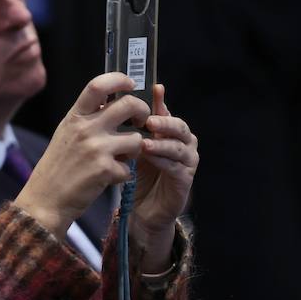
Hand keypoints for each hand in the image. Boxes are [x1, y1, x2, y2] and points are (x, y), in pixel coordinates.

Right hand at [16, 73, 146, 237]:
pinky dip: (123, 175)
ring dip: (134, 150)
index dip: (120, 80)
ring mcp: (95, 149)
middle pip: (129, 105)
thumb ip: (87, 117)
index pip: (98, 85)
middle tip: (141, 122)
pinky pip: (129, 167)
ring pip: (136, 139)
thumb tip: (114, 100)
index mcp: (75, 116)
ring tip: (120, 158)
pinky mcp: (104, 170)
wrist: (45, 200)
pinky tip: (108, 178)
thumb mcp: (66, 133)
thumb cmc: (58, 167)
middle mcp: (85, 128)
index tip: (131, 84)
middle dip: (143, 112)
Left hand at [129, 84, 197, 272]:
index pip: (166, 111)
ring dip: (163, 142)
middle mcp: (181, 143)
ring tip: (145, 141)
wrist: (140, 210)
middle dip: (165, 121)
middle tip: (149, 120)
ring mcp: (186, 162)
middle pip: (179, 126)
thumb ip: (127, 125)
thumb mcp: (128, 146)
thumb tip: (115, 98)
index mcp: (168, 132)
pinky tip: (150, 158)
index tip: (153, 89)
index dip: (160, 101)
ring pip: (180, 146)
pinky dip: (163, 161)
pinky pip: (177, 167)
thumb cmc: (134, 174)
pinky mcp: (185, 180)